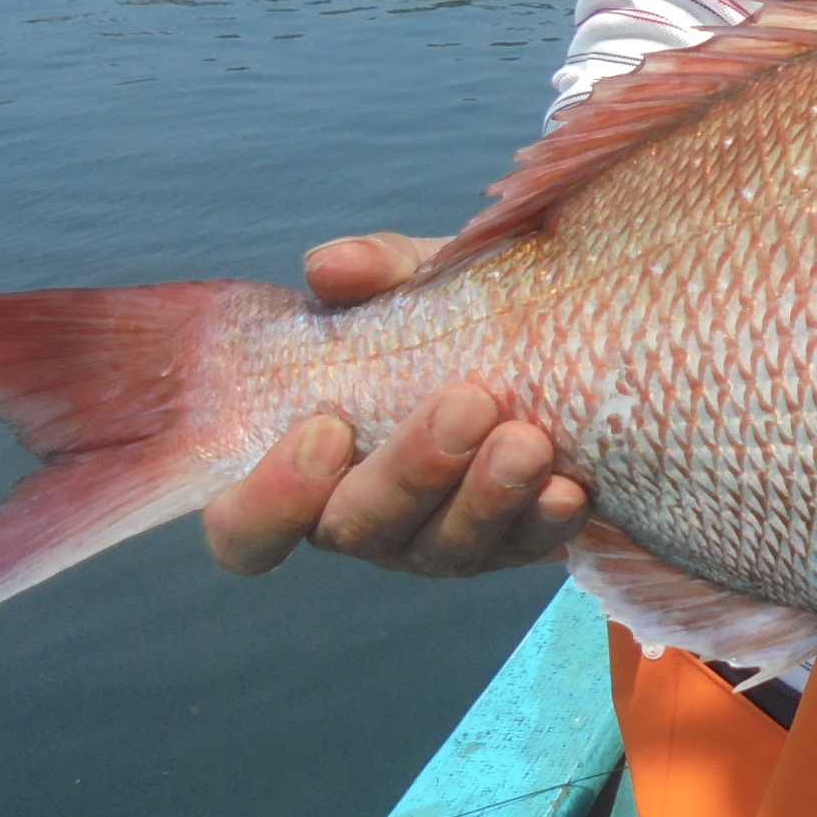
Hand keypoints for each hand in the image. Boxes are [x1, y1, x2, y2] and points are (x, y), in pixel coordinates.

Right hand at [200, 234, 589, 578]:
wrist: (547, 330)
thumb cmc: (444, 311)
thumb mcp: (411, 279)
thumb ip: (370, 270)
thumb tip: (330, 267)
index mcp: (306, 470)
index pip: (246, 527)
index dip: (272, 499)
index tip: (326, 428)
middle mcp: (362, 518)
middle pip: (359, 530)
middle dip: (410, 471)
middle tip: (466, 404)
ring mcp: (435, 542)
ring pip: (442, 549)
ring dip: (485, 497)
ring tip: (527, 440)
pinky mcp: (511, 544)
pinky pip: (524, 548)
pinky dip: (543, 521)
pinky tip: (570, 489)